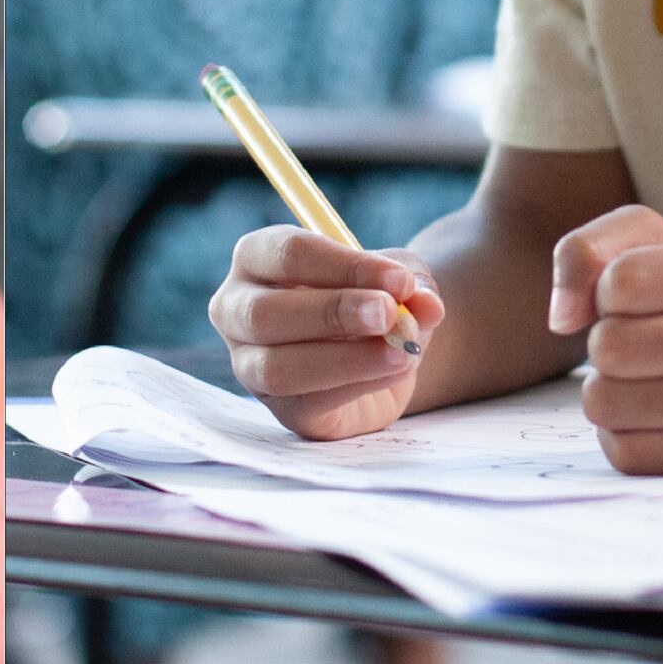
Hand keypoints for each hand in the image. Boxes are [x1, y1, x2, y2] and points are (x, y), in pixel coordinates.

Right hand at [206, 225, 444, 438]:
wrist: (383, 354)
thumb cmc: (374, 299)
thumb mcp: (397, 278)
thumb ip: (409, 282)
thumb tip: (424, 304)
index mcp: (257, 258)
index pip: (287, 254)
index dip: (344, 265)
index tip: (399, 279)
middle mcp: (238, 311)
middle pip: (264, 313)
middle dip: (333, 312)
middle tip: (389, 313)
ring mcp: (250, 365)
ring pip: (277, 367)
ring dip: (344, 359)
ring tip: (399, 351)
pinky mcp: (282, 410)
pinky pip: (306, 403)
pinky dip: (356, 385)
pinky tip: (394, 370)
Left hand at [550, 202, 662, 473]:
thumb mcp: (640, 244)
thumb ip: (585, 251)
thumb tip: (561, 318)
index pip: (619, 282)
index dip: (606, 291)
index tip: (635, 299)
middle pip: (608, 347)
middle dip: (603, 343)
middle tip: (636, 343)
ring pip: (602, 403)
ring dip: (605, 389)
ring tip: (642, 377)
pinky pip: (618, 449)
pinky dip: (621, 431)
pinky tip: (654, 412)